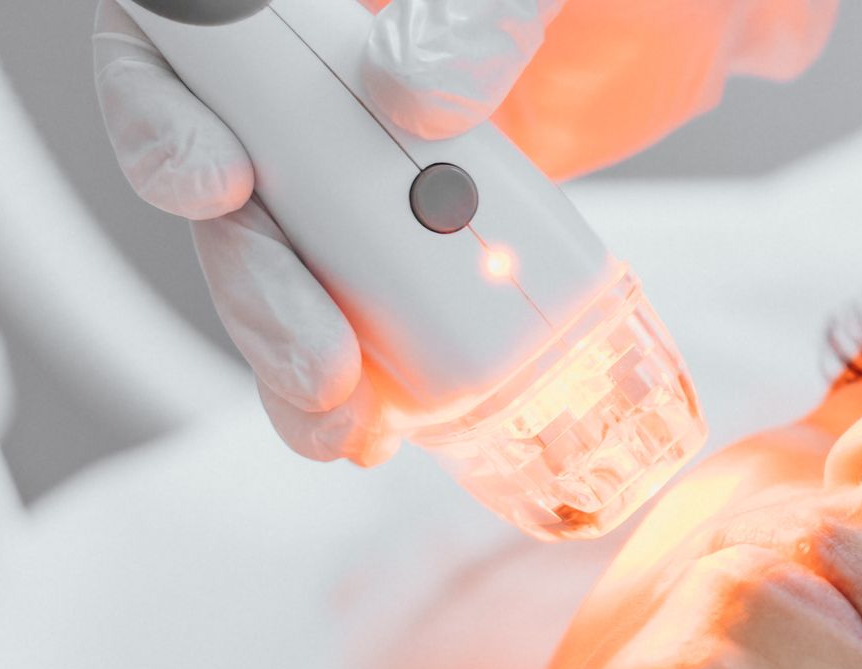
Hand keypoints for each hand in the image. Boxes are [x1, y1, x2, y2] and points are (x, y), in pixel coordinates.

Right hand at [93, 0, 833, 464]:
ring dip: (301, 355)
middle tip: (319, 360)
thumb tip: (415, 95)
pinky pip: (368, 311)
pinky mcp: (418, 236)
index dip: (163, 119)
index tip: (222, 188)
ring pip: (286, 267)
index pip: (171, 41)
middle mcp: (308, 76)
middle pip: (222, 185)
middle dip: (256, 285)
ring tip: (346, 425)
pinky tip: (383, 433)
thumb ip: (481, 11)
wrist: (698, 21)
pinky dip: (371, 380)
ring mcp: (357, 163)